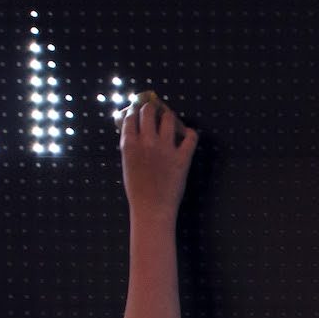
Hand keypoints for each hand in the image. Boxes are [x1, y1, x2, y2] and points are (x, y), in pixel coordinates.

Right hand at [117, 91, 197, 218]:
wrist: (152, 208)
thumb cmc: (137, 189)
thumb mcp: (127, 163)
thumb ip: (130, 144)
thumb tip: (134, 128)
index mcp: (129, 143)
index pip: (131, 116)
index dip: (135, 110)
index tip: (139, 110)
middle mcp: (147, 141)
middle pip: (149, 111)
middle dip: (151, 109)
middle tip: (155, 111)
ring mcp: (166, 148)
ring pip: (169, 118)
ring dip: (170, 117)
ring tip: (171, 121)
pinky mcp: (183, 157)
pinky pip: (191, 137)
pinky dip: (191, 133)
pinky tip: (188, 135)